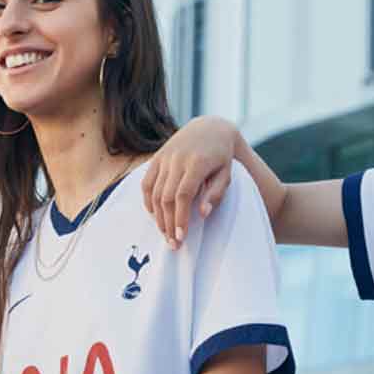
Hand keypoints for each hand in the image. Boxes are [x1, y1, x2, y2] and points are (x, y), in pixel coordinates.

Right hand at [141, 118, 237, 248]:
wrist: (210, 129)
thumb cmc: (221, 156)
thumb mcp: (226, 173)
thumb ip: (216, 193)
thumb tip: (202, 213)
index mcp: (197, 163)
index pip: (184, 195)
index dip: (180, 217)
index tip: (180, 237)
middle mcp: (177, 159)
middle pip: (167, 197)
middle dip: (168, 223)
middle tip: (173, 244)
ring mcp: (165, 158)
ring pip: (155, 192)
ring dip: (158, 216)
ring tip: (165, 234)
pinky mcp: (156, 159)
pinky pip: (147, 183)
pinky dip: (148, 201)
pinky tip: (154, 215)